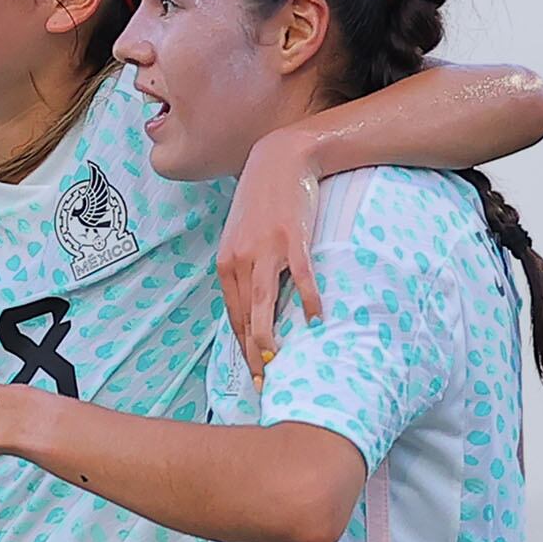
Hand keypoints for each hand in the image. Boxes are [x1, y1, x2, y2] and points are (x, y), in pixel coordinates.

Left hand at [216, 131, 324, 372]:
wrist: (279, 159)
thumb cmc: (262, 201)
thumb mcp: (243, 236)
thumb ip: (244, 268)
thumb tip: (253, 303)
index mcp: (227, 262)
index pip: (233, 313)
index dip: (241, 345)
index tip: (251, 371)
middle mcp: (240, 259)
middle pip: (245, 316)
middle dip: (252, 352)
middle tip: (263, 382)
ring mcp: (265, 250)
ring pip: (263, 304)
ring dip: (268, 337)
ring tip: (276, 363)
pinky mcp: (291, 240)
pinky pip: (299, 278)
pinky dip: (307, 299)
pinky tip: (315, 319)